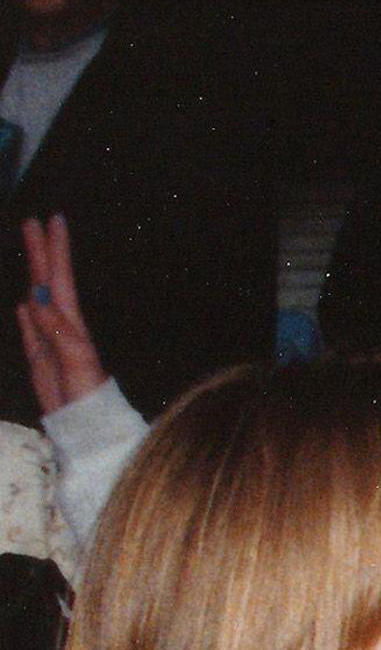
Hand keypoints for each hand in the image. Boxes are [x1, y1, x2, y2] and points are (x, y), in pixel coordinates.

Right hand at [17, 217, 103, 414]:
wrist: (85, 429)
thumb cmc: (87, 399)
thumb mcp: (76, 363)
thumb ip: (58, 332)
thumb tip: (36, 300)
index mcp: (71, 325)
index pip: (61, 279)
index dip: (57, 251)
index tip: (54, 221)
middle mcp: (60, 328)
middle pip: (47, 282)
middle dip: (42, 252)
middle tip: (36, 221)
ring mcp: (48, 342)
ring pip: (36, 299)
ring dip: (33, 275)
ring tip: (31, 251)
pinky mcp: (40, 360)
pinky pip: (30, 330)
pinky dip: (26, 314)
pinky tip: (24, 304)